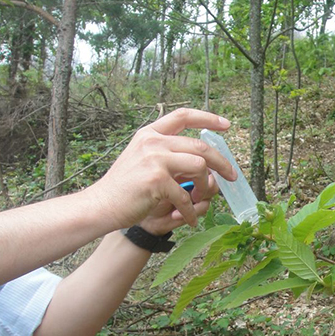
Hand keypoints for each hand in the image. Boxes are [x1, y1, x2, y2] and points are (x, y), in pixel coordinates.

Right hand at [88, 108, 237, 230]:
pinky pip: (186, 195)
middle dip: (222, 162)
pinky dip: (190, 210)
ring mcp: (154, 159)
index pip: (183, 116)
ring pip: (199, 166)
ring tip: (200, 199)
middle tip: (232, 175)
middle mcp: (152, 142)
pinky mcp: (156, 180)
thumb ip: (170, 156)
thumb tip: (204, 163)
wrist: (102, 205)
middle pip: (200, 146)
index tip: (226, 124)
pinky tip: (189, 219)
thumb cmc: (126, 188)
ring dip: (205, 186)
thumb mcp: (145, 161)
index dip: (207, 118)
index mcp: (150, 134)